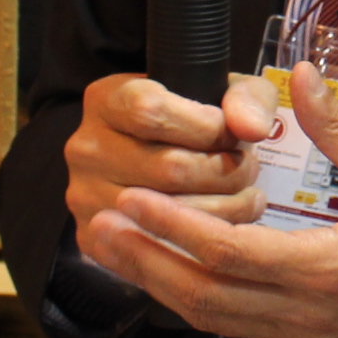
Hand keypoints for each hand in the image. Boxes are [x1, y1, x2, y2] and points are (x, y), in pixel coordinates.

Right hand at [63, 72, 275, 245]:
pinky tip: (224, 223)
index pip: (151, 110)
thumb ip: (245, 97)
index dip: (205, 126)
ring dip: (225, 206)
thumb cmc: (189, 120)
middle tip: (247, 167)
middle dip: (226, 170)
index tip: (230, 133)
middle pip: (168, 168)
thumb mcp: (220, 92)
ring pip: (169, 212)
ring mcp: (85, 196)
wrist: (145, 159)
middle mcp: (86, 148)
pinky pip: (159, 245)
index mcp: (107, 100)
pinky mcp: (95, 240)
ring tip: (245, 194)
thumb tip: (252, 129)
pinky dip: (204, 237)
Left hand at [84, 64, 337, 337]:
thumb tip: (299, 77)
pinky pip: (233, 323)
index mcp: (327, 270)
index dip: (174, 228)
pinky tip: (167, 271)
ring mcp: (302, 334)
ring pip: (211, 318)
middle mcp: (305, 312)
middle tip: (98, 227)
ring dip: (157, 284)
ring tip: (116, 249)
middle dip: (144, 262)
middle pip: (203, 297)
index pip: (230, 254)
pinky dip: (192, 298)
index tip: (132, 200)